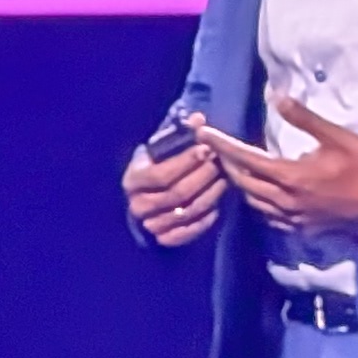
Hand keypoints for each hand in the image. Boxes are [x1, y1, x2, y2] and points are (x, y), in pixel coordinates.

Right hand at [124, 131, 227, 246]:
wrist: (149, 197)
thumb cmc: (159, 167)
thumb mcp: (163, 149)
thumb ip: (180, 135)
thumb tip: (198, 118)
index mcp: (133, 179)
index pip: (160, 174)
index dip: (185, 162)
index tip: (207, 149)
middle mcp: (137, 204)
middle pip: (175, 194)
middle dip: (201, 178)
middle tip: (219, 165)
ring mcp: (149, 223)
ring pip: (184, 213)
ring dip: (208, 197)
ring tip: (224, 181)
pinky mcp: (162, 239)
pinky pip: (184, 234)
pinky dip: (202, 222)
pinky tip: (216, 208)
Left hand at [200, 98, 357, 234]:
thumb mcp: (337, 137)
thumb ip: (304, 118)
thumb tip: (277, 97)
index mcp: (291, 177)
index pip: (245, 159)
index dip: (221, 145)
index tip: (202, 133)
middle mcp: (285, 201)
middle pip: (242, 182)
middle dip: (226, 164)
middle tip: (215, 148)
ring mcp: (292, 218)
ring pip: (252, 201)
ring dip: (240, 183)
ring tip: (233, 166)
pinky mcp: (301, 228)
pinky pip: (268, 215)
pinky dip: (257, 200)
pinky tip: (260, 189)